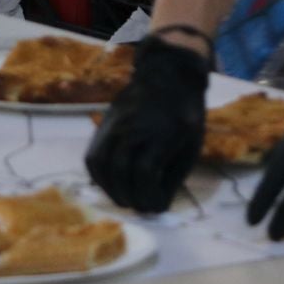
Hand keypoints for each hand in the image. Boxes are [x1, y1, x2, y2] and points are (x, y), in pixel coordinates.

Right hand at [86, 36, 209, 213]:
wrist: (168, 76)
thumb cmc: (185, 114)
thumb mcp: (191, 145)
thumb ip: (174, 176)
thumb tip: (158, 205)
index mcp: (162, 133)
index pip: (146, 173)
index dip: (149, 196)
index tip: (157, 208)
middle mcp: (133, 129)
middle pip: (121, 172)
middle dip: (131, 198)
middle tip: (140, 207)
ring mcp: (115, 126)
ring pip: (102, 166)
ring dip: (111, 191)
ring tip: (125, 199)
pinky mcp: (104, 127)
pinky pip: (92, 157)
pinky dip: (99, 177)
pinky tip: (111, 185)